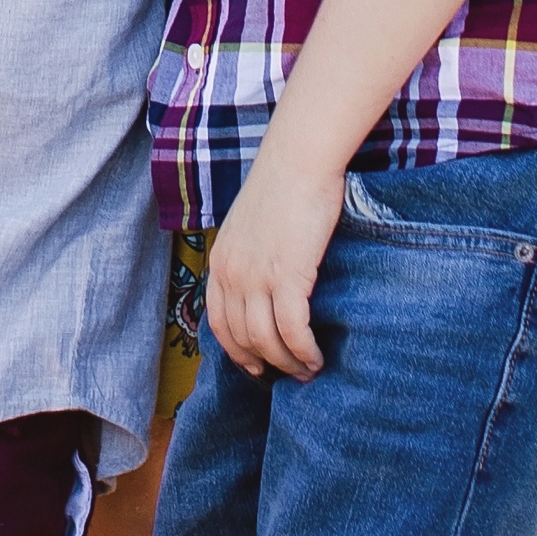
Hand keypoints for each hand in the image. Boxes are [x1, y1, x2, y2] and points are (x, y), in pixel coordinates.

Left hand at [203, 148, 341, 381]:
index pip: (219, 324)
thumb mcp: (249, 225)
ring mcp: (257, 278)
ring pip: (267, 342)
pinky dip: (305, 351)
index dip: (237, 352)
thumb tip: (264, 286)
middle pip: (243, 339)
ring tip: (309, 370)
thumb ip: (248, 256)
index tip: (256, 366)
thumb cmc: (282, 187)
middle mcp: (231, 274)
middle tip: (290, 374)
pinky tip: (317, 357)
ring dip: (289, 363)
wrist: (298, 161)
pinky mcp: (288, 277)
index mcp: (219, 262)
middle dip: (267, 364)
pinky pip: (293, 331)